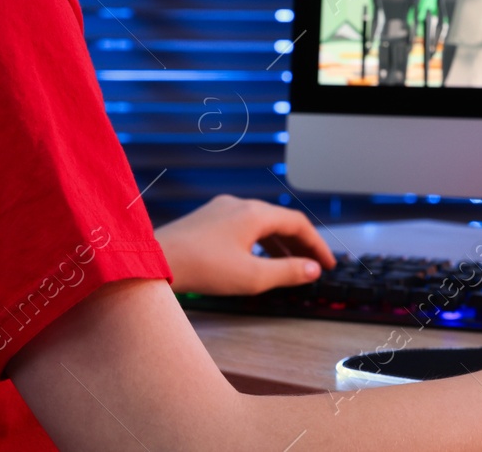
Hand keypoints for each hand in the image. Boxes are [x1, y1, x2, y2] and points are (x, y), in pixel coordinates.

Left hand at [154, 194, 336, 295]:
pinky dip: (258, 242)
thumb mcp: (252, 276)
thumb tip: (312, 269)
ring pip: (260, 224)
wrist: (154, 262)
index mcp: (254, 213)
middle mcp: (239, 205)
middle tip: (313, 266)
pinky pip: (242, 227)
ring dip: (278, 245)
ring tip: (289, 266)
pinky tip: (255, 259)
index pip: (297, 223)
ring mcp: (220, 210)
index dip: (316, 245)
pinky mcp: (205, 220)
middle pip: (279, 221)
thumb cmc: (202, 268)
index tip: (328, 264)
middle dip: (300, 244)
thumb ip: (287, 272)